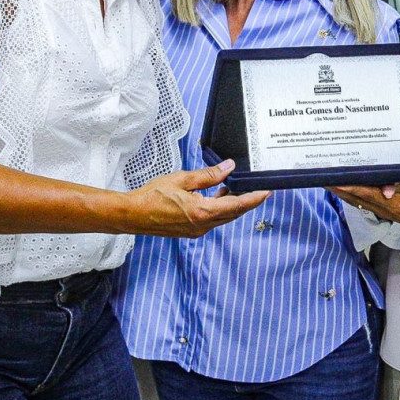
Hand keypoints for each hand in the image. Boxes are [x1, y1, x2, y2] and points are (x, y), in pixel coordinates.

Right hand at [126, 159, 270, 237]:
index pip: (237, 205)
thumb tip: (228, 167)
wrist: (133, 214)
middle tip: (255, 188)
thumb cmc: (152, 196)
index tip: (267, 192)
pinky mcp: (191, 231)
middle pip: (234, 213)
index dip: (254, 198)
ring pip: (223, 218)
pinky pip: (212, 220)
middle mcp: (203, 225)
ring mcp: (197, 230)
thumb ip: (208, 175)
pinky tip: (216, 197)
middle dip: (246, 201)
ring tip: (234, 188)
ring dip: (232, 204)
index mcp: (202, 212)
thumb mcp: (182, 179)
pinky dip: (219, 209)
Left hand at [328, 142, 399, 236]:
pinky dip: (351, 195)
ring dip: (342, 192)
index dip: (353, 188)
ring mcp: (383, 213)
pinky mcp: (383, 211)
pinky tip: (340, 186)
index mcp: (398, 206)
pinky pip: (363, 202)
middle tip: (323, 177)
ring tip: (326, 180)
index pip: (370, 195)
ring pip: (357, 202)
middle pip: (357, 199)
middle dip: (340, 188)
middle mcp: (387, 211)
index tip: (339, 182)